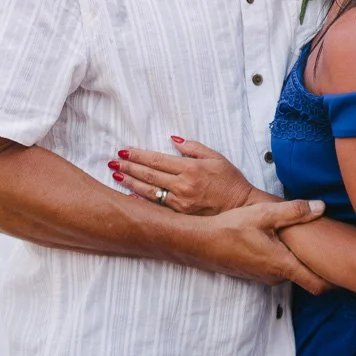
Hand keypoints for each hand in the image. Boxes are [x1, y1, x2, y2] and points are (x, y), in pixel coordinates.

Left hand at [111, 136, 258, 214]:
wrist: (241, 207)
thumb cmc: (230, 181)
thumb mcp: (216, 157)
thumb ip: (194, 147)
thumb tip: (174, 139)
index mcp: (190, 168)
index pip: (157, 160)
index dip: (139, 155)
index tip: (125, 151)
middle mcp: (183, 185)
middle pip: (149, 174)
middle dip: (129, 167)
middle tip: (114, 161)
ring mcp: (180, 202)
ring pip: (149, 191)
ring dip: (131, 182)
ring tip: (117, 175)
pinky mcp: (180, 215)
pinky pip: (157, 206)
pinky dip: (142, 200)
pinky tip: (130, 195)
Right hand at [198, 199, 332, 294]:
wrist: (200, 242)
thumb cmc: (230, 228)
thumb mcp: (264, 214)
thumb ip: (294, 211)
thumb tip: (321, 207)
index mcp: (282, 264)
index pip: (317, 284)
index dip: (335, 280)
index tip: (347, 268)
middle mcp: (275, 276)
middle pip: (306, 275)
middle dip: (319, 263)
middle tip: (332, 244)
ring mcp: (264, 276)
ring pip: (291, 270)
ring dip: (300, 258)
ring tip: (309, 239)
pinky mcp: (254, 272)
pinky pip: (277, 267)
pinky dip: (285, 257)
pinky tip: (283, 239)